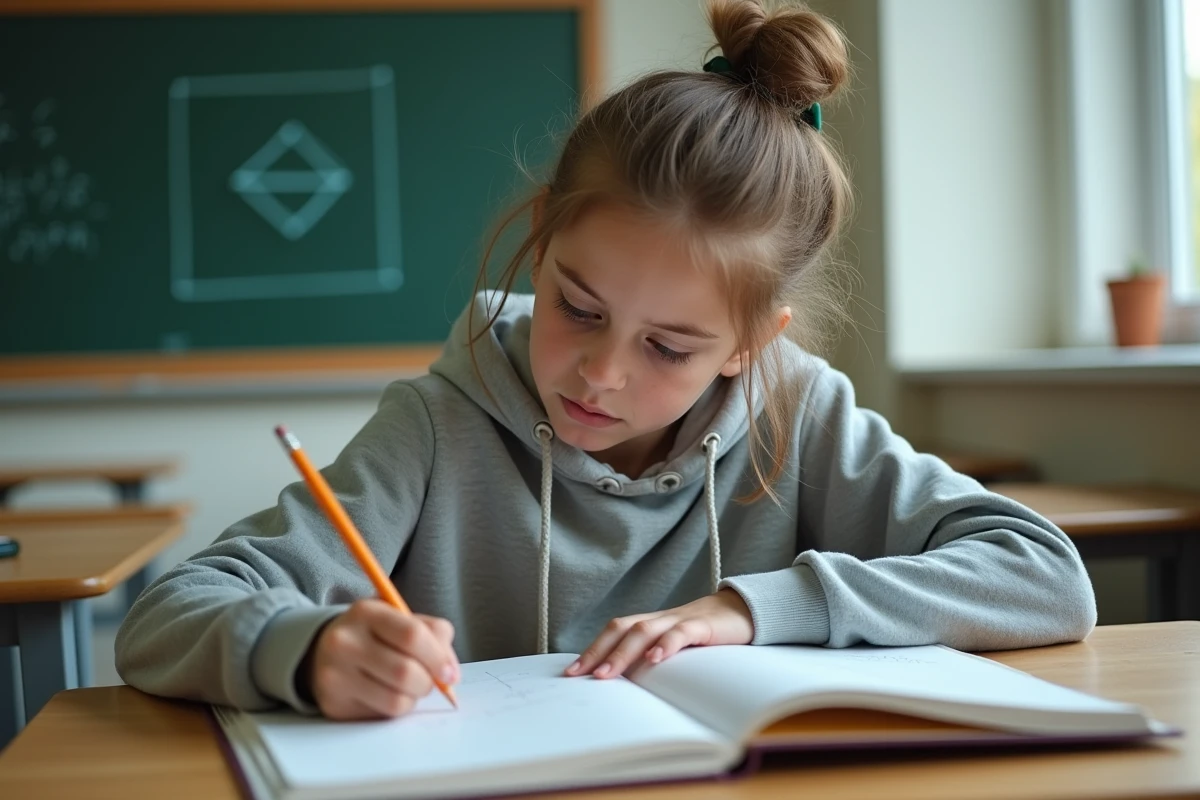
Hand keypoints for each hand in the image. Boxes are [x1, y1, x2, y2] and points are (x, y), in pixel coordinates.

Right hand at [303, 599, 459, 719]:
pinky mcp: (334, 704)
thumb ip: (432, 634)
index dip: (438, 657)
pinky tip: (389, 694)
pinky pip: (382, 715)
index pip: (412, 635)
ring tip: (409, 687)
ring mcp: (335, 675)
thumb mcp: (400, 619)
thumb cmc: (374, 635)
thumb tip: (450, 671)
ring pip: (396, 700)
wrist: (323, 652)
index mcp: (366, 612)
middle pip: (405, 672)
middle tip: (430, 681)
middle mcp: (345, 642)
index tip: (450, 672)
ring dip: (414, 698)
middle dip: (428, 682)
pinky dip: (397, 708)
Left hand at [565, 589, 753, 679]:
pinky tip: (655, 659)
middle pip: (621, 628)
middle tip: (578, 675)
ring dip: (622, 653)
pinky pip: (681, 632)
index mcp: (650, 624)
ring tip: (606, 673)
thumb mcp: (674, 646)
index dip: (592, 649)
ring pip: (644, 630)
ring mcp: (680, 620)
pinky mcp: (703, 625)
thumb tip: (625, 687)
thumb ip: (653, 659)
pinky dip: (666, 644)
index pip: (613, 632)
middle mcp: (659, 619)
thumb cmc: (704, 633)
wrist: (743, 610)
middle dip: (597, 652)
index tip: (570, 672)